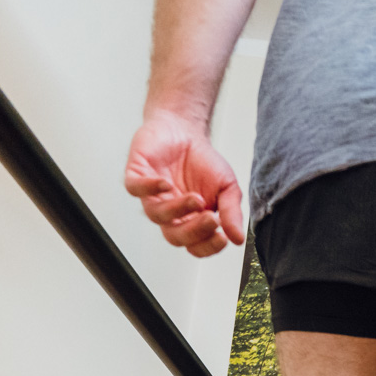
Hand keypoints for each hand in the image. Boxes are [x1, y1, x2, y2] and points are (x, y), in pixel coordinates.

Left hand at [124, 113, 244, 257]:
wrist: (183, 129)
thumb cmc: (203, 161)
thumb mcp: (227, 187)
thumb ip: (231, 212)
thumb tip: (238, 239)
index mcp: (191, 221)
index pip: (196, 245)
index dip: (208, 246)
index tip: (223, 236)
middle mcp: (170, 213)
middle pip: (175, 236)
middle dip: (194, 232)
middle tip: (211, 220)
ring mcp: (152, 196)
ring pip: (157, 215)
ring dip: (178, 210)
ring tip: (196, 198)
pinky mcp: (137, 176)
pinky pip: (137, 189)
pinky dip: (149, 188)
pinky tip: (165, 184)